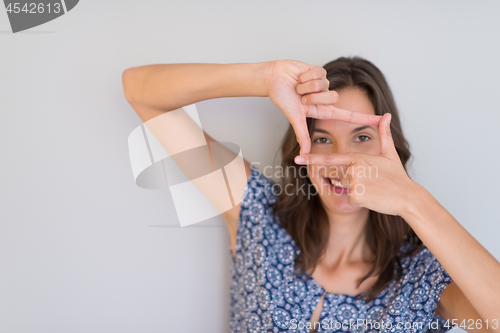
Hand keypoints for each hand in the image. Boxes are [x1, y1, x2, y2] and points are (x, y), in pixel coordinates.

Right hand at [265, 59, 382, 153]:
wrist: (273, 78)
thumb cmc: (281, 97)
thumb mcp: (294, 117)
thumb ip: (302, 135)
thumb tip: (304, 153)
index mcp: (321, 110)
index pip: (348, 116)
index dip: (365, 118)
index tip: (382, 119)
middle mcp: (324, 98)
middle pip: (332, 98)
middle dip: (313, 96)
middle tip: (300, 96)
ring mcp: (323, 84)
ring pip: (325, 85)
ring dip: (307, 86)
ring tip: (297, 86)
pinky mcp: (319, 71)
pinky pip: (320, 73)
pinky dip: (306, 75)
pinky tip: (299, 76)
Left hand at [294, 113, 418, 215]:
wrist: (407, 197)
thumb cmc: (398, 177)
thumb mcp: (390, 154)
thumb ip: (384, 135)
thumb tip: (386, 115)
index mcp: (357, 157)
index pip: (330, 159)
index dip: (311, 160)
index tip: (296, 159)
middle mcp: (353, 168)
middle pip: (340, 178)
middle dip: (351, 183)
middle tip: (371, 184)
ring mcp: (353, 181)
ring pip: (344, 189)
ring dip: (357, 191)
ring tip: (373, 190)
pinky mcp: (355, 195)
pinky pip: (350, 199)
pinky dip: (360, 201)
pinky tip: (372, 198)